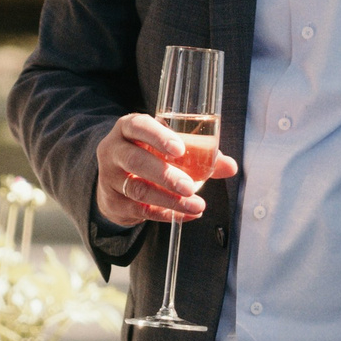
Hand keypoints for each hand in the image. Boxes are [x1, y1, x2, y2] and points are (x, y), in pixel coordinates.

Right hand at [95, 114, 238, 228]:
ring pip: (138, 189)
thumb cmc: (149, 155)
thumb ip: (199, 153)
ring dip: (170, 200)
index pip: (138, 126)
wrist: (116, 180)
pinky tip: (187, 215)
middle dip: (165, 174)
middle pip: (135, 160)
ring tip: (196, 205)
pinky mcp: (114, 202)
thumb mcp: (168, 148)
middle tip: (190, 186)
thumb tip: (230, 166)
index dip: (158, 136)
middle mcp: (114, 150)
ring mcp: (110, 178)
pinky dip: (166, 213)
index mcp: (128, 129)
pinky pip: (140, 210)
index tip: (179, 149)